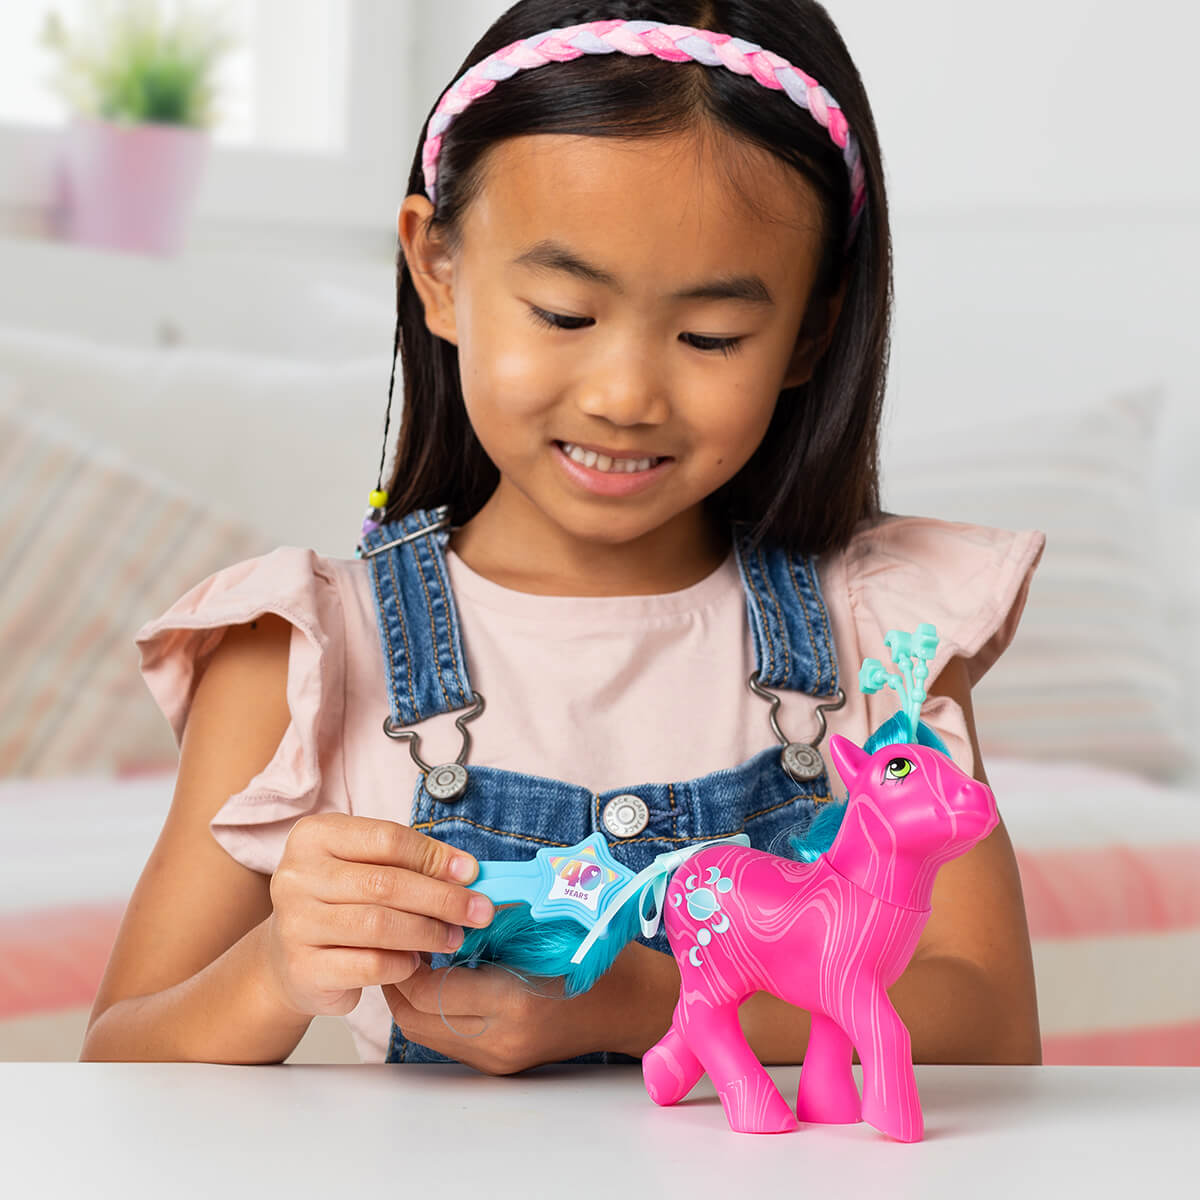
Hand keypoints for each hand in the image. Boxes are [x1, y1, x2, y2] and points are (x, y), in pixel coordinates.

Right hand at [261, 813, 494, 1018]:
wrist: (289, 958)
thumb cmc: (341, 902)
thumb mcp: (368, 867)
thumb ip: (410, 863)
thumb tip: (467, 872)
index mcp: (315, 836)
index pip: (386, 838)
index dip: (434, 856)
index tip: (471, 872)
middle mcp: (296, 876)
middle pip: (386, 883)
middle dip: (442, 898)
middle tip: (478, 911)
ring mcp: (295, 923)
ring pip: (379, 925)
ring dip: (428, 932)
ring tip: (454, 937)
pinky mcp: (304, 968)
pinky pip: (370, 965)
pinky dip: (403, 963)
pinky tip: (416, 962)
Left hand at [380, 939, 680, 1073]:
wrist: (628, 1005)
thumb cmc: (593, 956)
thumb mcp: (544, 926)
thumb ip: (490, 918)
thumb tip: (440, 900)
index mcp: (512, 1001)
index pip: (429, 989)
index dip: (404, 958)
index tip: (400, 926)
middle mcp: (499, 1038)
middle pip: (415, 1017)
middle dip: (396, 978)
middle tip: (394, 939)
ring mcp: (497, 1057)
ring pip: (423, 1032)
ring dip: (409, 995)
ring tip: (411, 955)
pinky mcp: (497, 1063)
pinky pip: (444, 1038)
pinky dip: (431, 1008)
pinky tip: (438, 977)